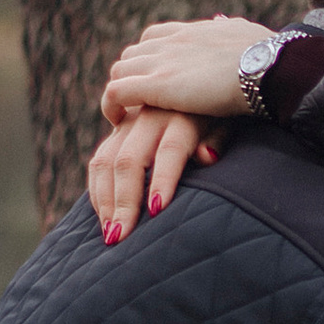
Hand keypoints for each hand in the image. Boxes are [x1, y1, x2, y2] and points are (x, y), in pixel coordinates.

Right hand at [87, 106, 219, 242]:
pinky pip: (99, 162)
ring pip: (106, 162)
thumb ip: (216, 139)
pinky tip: (104, 217)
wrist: (199, 86)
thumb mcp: (225, 121)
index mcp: (183, 115)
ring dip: (105, 201)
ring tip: (111, 236)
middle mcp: (150, 117)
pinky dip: (98, 191)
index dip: (163, 179)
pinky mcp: (117, 133)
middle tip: (121, 237)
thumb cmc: (219, 113)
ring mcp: (129, 124)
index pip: (170, 149)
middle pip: (129, 160)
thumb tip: (207, 156)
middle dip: (125, 200)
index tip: (156, 210)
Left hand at [99, 13, 273, 127]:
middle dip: (132, 77)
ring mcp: (161, 61)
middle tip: (139, 104)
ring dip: (121, 92)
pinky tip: (117, 121)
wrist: (268, 69)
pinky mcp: (155, 85)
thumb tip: (234, 29)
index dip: (150, 58)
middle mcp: (172, 41)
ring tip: (127, 115)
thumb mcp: (248, 36)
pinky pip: (116, 91)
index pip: (155, 37)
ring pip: (120, 71)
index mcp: (194, 32)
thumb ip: (234, 35)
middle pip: (133, 54)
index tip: (155, 78)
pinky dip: (111, 105)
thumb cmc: (270, 60)